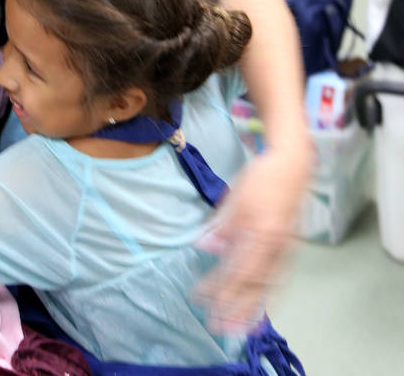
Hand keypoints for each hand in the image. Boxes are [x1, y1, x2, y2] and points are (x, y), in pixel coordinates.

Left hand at [194, 145, 311, 331]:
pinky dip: (267, 296)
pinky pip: (278, 279)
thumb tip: (205, 247)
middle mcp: (276, 247)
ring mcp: (285, 249)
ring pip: (268, 286)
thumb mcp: (235, 198)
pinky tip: (259, 307)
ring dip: (252, 308)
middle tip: (219, 326)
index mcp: (262, 233)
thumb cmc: (261, 179)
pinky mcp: (288, 249)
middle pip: (254, 284)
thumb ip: (221, 225)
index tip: (202, 299)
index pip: (237, 268)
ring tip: (238, 328)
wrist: (293, 167)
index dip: (221, 288)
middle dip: (236, 307)